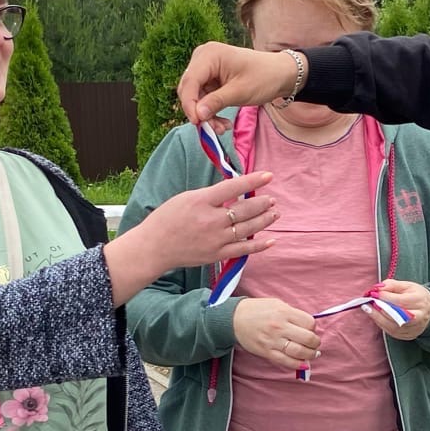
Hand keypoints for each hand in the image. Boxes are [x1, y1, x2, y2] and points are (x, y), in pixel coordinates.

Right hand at [106, 172, 276, 303]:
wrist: (154, 247)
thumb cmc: (166, 219)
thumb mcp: (186, 198)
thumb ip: (210, 196)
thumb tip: (234, 194)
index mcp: (202, 201)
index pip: (233, 187)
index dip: (253, 181)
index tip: (268, 176)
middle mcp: (211, 220)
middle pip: (245, 209)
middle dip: (262, 203)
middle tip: (271, 199)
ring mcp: (216, 239)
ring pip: (248, 228)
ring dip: (264, 220)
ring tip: (274, 213)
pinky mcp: (217, 254)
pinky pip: (244, 250)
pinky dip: (259, 245)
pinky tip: (271, 240)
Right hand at [180, 43, 304, 127]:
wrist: (280, 74)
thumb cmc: (264, 77)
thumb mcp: (240, 92)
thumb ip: (216, 102)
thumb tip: (197, 115)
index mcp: (209, 54)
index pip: (190, 81)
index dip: (190, 104)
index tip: (197, 123)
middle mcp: (203, 58)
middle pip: (189, 89)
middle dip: (199, 111)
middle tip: (214, 129)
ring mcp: (205, 68)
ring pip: (195, 97)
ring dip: (206, 115)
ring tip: (223, 128)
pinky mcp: (210, 79)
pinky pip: (203, 98)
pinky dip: (211, 111)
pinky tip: (223, 122)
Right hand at [232, 297, 321, 371]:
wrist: (234, 319)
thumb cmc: (257, 310)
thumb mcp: (277, 304)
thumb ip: (293, 314)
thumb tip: (309, 326)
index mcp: (284, 312)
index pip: (309, 323)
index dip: (313, 328)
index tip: (310, 330)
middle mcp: (280, 327)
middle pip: (308, 339)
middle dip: (315, 343)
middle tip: (314, 344)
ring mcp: (273, 341)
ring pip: (299, 352)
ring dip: (310, 355)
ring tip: (312, 354)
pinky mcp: (267, 352)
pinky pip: (286, 361)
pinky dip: (297, 364)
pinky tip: (302, 363)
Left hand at [366, 279, 429, 340]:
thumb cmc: (416, 296)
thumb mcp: (407, 286)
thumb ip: (392, 285)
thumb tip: (377, 288)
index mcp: (420, 300)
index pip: (400, 300)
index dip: (385, 297)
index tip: (373, 293)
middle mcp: (419, 316)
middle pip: (396, 315)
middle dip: (380, 309)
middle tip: (367, 303)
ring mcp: (414, 328)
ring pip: (392, 325)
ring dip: (377, 317)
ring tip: (367, 309)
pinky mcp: (408, 336)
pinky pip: (391, 331)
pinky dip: (381, 323)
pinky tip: (375, 316)